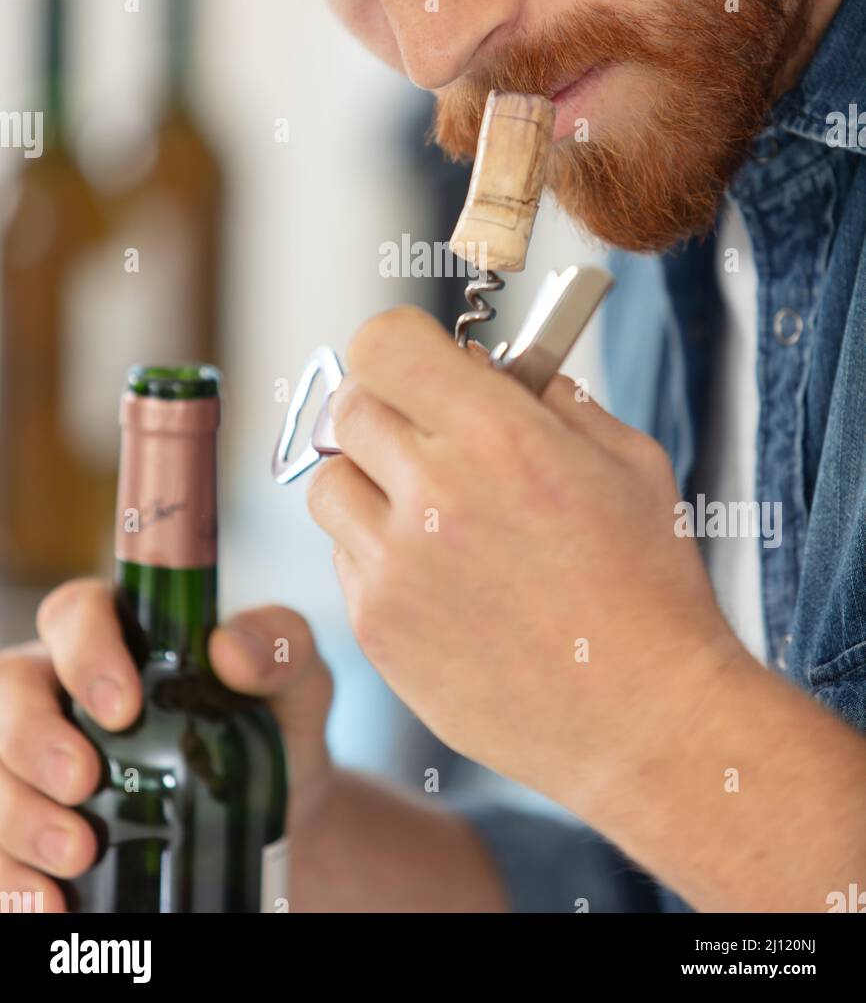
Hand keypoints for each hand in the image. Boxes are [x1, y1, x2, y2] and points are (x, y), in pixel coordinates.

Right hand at [0, 583, 332, 910]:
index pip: (76, 613)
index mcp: (120, 632)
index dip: (85, 652)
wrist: (278, 813)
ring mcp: (38, 755)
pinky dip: (13, 878)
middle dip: (35, 738)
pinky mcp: (31, 821)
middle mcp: (63, 685)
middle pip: (12, 689)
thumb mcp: (296, 680)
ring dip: (19, 813)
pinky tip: (51, 903)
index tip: (123, 706)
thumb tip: (230, 649)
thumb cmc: (274, 724)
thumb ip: (278, 645)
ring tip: (77, 853)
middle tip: (83, 782)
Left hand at [308, 305, 741, 811]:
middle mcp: (433, 493)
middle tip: (428, 433)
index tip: (422, 363)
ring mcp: (395, 566)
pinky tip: (440, 576)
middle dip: (388, 408)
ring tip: (431, 510)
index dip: (400, 346)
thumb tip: (495, 367)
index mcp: (499, 436)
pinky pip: (345, 557)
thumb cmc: (648, 586)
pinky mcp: (377, 628)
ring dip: (370, 480)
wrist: (645, 717)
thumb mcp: (627, 460)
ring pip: (330, 483)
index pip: (382, 345)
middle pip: (348, 407)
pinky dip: (378, 552)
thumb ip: (552, 397)